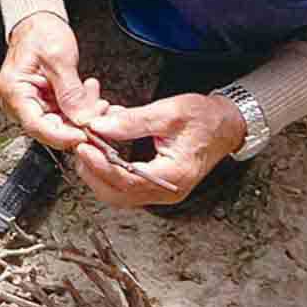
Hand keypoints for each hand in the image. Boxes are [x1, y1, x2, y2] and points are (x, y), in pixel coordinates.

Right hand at [0, 12, 105, 149]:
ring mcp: (33, 104)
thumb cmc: (40, 33)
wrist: (38, 23)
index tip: (85, 135)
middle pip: (50, 129)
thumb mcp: (58, 58)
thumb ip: (70, 92)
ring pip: (62, 124)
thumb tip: (83, 119)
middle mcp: (19, 103)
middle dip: (79, 124)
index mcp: (14, 91)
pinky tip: (94, 97)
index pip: (36, 125)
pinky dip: (82, 109)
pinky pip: (66, 115)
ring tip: (99, 99)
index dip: (62, 135)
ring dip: (84, 115)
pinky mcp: (45, 103)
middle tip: (101, 112)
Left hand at [74, 95, 244, 207]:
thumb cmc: (204, 118)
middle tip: (80, 145)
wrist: (225, 125)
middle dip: (93, 171)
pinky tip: (103, 149)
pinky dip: (108, 170)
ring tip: (88, 146)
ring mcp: (161, 192)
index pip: (127, 180)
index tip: (83, 147)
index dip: (100, 165)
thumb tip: (99, 126)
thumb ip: (133, 121)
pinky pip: (124, 186)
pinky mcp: (155, 186)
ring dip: (98, 172)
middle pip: (117, 194)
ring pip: (117, 193)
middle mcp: (166, 191)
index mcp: (173, 176)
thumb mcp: (170, 112)